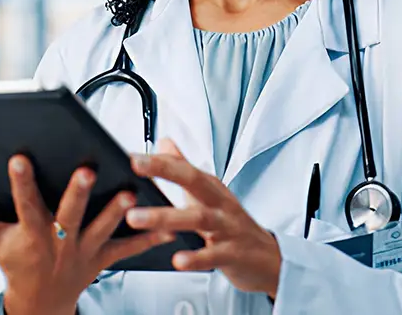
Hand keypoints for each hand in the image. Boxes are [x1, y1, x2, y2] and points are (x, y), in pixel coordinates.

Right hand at [0, 156, 175, 314]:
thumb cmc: (17, 262)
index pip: (24, 203)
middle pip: (69, 214)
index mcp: (31, 233)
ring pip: (103, 228)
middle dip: (78, 193)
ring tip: (132, 191)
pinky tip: (168, 226)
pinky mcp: (103, 258)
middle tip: (87, 170)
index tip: (20, 159)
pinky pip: (129, 248)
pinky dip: (149, 239)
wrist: (40, 302)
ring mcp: (83, 251)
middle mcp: (59, 241)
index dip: (21, 182)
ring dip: (118, 211)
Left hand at [126, 139, 282, 297]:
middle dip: (165, 172)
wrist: (268, 258)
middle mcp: (219, 203)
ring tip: (136, 218)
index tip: (133, 156)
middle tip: (136, 168)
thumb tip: (164, 142)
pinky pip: (212, 255)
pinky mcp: (233, 253)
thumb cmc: (233, 224)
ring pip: (198, 218)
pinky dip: (195, 257)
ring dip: (166, 217)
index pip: (184, 167)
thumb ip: (184, 168)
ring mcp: (227, 227)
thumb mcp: (210, 193)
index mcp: (211, 188)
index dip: (159, 161)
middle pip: (193, 181)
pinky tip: (177, 259)